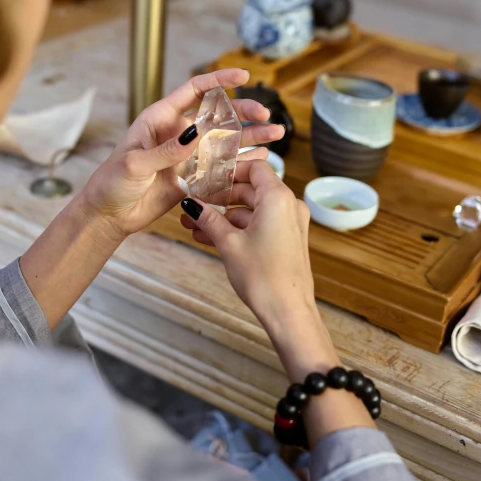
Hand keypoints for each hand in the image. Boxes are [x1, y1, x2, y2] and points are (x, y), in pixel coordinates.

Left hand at [83, 69, 284, 239]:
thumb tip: (197, 132)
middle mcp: (178, 133)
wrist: (108, 215)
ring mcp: (187, 156)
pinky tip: (262, 158)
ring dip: (250, 137)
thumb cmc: (111, 183)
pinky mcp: (193, 178)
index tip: (243, 76)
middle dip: (243, 111)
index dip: (219, 81)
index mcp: (161, 119)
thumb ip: (166, 150)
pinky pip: (222, 168)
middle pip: (217, 115)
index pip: (194, 91)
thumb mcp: (135, 164)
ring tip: (276, 133)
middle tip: (266, 114)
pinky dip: (242, 163)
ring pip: (225, 141)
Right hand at [179, 159, 314, 321]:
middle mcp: (288, 206)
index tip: (207, 177)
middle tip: (194, 203)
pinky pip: (258, 224)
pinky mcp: (286, 240)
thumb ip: (209, 219)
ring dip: (224, 216)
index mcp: (278, 198)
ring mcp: (289, 223)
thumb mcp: (229, 244)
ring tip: (193, 225)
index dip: (229, 170)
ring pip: (251, 210)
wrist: (288, 312)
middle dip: (220, 197)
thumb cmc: (263, 277)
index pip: (254, 167)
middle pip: (250, 188)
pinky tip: (209, 237)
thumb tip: (191, 204)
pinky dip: (237, 228)